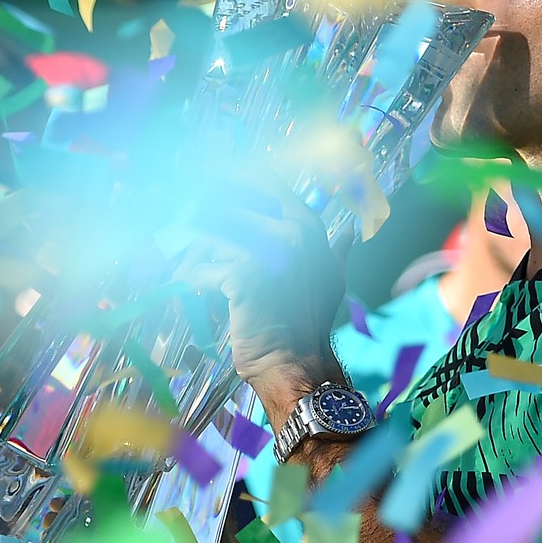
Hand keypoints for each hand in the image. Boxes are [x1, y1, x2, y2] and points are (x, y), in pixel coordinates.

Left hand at [173, 184, 346, 386]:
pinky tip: (195, 294)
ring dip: (194, 257)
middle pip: (225, 206)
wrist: (297, 362)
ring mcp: (268, 251)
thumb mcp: (331, 280)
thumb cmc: (310, 322)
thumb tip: (350, 232)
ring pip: (208, 237)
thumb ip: (336, 250)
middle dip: (202, 227)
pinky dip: (191, 284)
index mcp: (308, 226)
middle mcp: (291, 230)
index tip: (213, 194)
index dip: (232, 183)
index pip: (263, 180)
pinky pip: (199, 270)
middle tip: (193, 247)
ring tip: (193, 275)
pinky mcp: (243, 275)